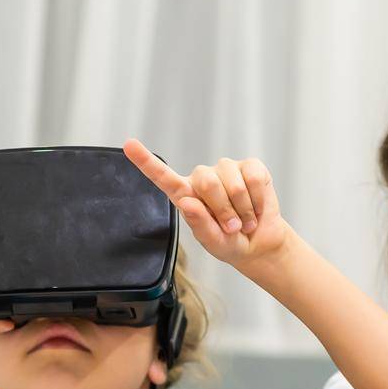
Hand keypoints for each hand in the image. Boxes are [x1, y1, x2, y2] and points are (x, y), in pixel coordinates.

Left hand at [123, 138, 290, 270]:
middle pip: (208, 182)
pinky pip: (254, 179)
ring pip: (233, 184)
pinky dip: (258, 201)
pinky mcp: (250, 167)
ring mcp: (227, 169)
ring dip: (243, 210)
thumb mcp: (213, 242)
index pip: (162, 176)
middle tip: (232, 227)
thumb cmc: (230, 242)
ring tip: (245, 222)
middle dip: (224, 210)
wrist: (259, 242)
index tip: (129, 145)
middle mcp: (204, 178)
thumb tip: (187, 202)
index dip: (145, 161)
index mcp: (186, 195)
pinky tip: (257, 209)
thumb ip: (200, 224)